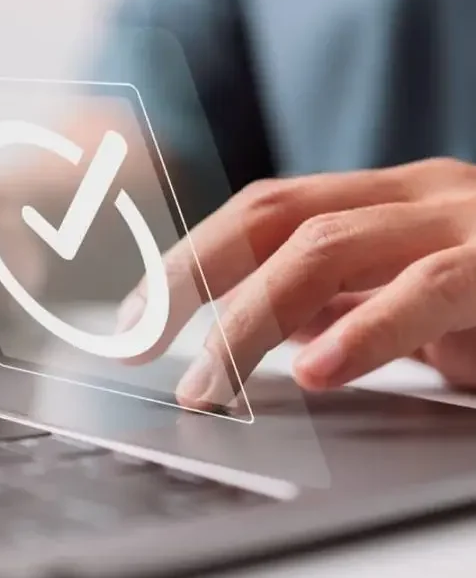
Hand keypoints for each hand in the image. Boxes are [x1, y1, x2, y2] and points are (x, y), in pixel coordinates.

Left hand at [117, 158, 475, 407]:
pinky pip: (428, 289)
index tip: (134, 313)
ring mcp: (464, 219)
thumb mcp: (412, 300)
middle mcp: (416, 193)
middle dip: (193, 276)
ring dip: (252, 318)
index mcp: (385, 197)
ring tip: (210, 383)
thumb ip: (344, 301)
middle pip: (273, 215)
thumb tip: (259, 333)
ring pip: (327, 247)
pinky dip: (365, 330)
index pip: (263, 208)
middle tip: (138, 340)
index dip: (190, 255)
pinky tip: (316, 370)